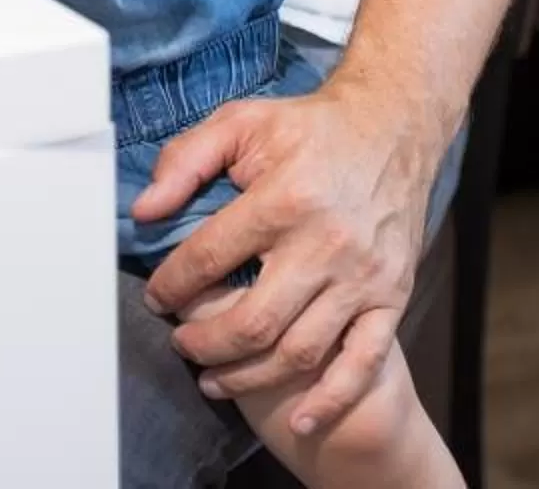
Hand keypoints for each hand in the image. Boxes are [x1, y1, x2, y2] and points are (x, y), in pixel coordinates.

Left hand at [131, 78, 441, 438]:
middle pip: (253, 323)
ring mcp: (363, 276)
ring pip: (299, 351)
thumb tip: (144, 211)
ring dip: (249, 376)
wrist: (394, 127)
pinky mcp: (393, 295)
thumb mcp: (241, 122)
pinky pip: (364, 361)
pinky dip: (332, 398)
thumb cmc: (311, 128)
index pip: (209, 259)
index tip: (156, 297)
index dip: (171, 286)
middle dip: (205, 345)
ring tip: (215, 379)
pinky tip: (301, 417)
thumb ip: (186, 160)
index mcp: (285, 199)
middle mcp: (326, 243)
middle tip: (181, 345)